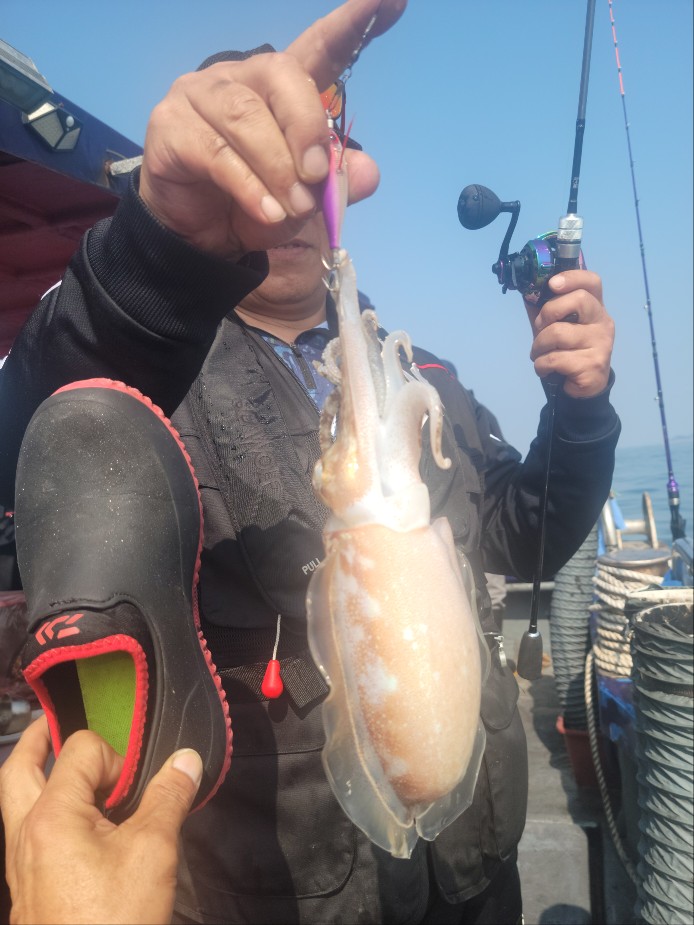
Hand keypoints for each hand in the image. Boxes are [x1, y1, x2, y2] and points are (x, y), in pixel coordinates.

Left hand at [0, 717, 201, 924]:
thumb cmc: (114, 919)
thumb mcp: (152, 851)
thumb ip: (168, 797)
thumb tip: (187, 759)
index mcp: (51, 816)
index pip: (78, 750)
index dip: (115, 754)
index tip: (137, 783)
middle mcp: (26, 835)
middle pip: (18, 770)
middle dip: (38, 743)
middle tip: (56, 728)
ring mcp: (21, 866)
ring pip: (16, 803)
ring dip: (38, 779)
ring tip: (69, 773)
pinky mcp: (29, 890)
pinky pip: (27, 835)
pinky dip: (46, 814)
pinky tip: (79, 829)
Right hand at [140, 0, 406, 257]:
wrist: (201, 240)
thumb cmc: (254, 207)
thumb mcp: (304, 203)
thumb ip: (336, 185)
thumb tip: (369, 173)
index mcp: (279, 89)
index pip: (319, 48)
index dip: (352, 25)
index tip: (391, 0)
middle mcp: (238, 79)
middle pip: (279, 74)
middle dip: (305, 126)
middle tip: (316, 176)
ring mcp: (199, 98)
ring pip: (246, 117)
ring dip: (277, 167)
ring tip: (294, 206)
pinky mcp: (170, 128)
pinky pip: (216, 153)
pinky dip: (249, 187)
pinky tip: (267, 212)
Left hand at [524, 270, 614, 397]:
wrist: (582, 388)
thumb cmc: (566, 352)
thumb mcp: (553, 327)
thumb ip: (543, 310)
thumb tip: (526, 291)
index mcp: (595, 308)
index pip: (592, 282)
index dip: (572, 277)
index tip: (552, 284)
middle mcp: (603, 322)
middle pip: (578, 300)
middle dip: (548, 313)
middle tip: (540, 328)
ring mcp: (601, 343)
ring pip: (559, 333)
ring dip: (538, 346)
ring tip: (539, 355)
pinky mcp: (593, 365)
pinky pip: (556, 358)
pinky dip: (541, 365)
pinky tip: (545, 369)